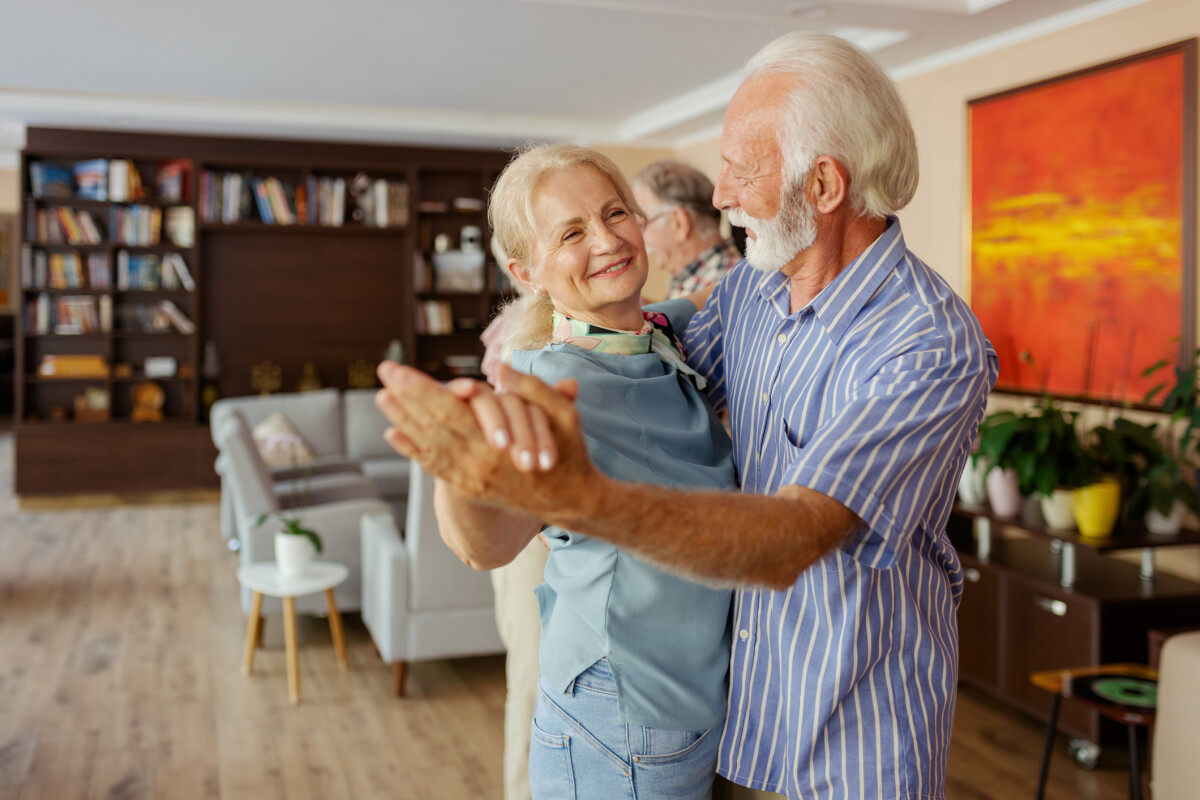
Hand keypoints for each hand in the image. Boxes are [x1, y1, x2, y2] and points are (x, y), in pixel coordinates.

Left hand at [375, 361, 595, 516]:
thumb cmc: (569, 454)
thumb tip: (501, 369)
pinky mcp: (468, 487)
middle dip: (405, 395)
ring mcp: (469, 478)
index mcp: (497, 443)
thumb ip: (533, 390)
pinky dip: (412, 450)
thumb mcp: (563, 416)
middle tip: (384, 371)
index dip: (419, 388)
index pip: (449, 407)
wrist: (570, 501)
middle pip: (432, 422)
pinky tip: (393, 434)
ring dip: (402, 419)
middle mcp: (476, 462)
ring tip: (382, 398)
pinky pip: (434, 466)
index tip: (398, 369)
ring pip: (429, 444)